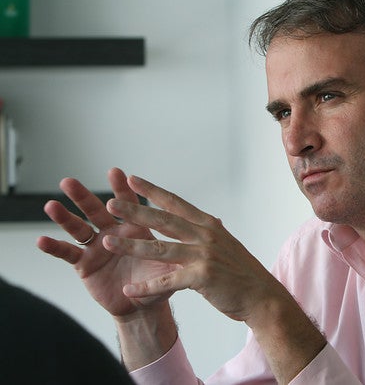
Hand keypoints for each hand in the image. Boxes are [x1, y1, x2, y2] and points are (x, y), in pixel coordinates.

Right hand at [37, 168, 176, 318]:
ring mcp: (97, 247)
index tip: (116, 172)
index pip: (129, 204)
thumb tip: (207, 232)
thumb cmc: (159, 280)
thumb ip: (179, 248)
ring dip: (64, 217)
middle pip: (96, 210)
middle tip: (69, 181)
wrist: (145, 306)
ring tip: (51, 205)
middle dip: (83, 196)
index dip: (122, 189)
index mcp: (136, 228)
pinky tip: (42, 240)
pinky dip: (55, 248)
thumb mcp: (172, 263)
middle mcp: (113, 232)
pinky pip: (68, 254)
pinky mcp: (84, 264)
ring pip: (78, 227)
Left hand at [101, 173, 287, 322]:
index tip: (133, 180)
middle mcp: (206, 235)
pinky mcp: (202, 277)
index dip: (153, 191)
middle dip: (135, 211)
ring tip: (108, 242)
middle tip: (111, 204)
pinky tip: (130, 290)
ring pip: (160, 248)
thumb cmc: (243, 273)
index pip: (176, 203)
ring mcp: (204, 255)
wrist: (262, 296)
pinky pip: (168, 281)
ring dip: (131, 245)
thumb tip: (208, 220)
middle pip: (164, 220)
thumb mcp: (227, 245)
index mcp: (210, 225)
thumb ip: (212, 233)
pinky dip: (147, 287)